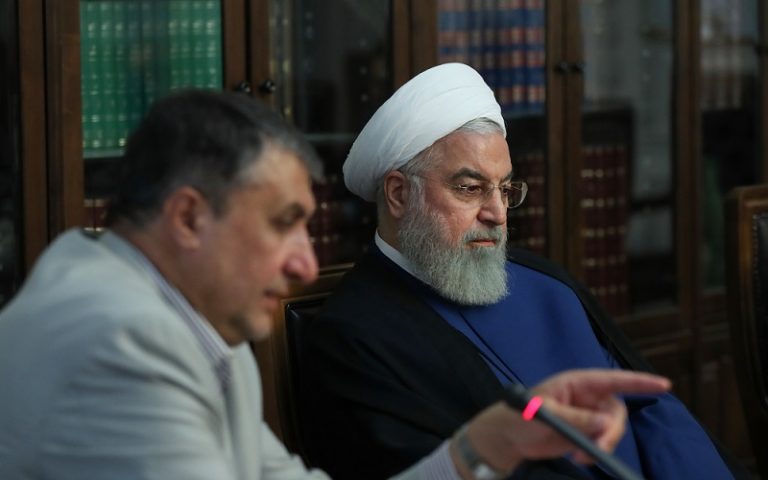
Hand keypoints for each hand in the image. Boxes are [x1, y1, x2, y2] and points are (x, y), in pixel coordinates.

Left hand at [449, 369, 670, 477]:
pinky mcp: (585, 434)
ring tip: (579, 456)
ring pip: (611, 430)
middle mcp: (587, 398)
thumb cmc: (521, 414)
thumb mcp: (546, 413)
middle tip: (599, 448)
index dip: (639, 382)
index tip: (664, 385)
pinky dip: (595, 452)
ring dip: (602, 444)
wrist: (509, 437)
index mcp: (578, 382)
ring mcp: (587, 416)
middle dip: (612, 432)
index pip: (613, 379)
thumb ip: (576, 417)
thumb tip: (607, 423)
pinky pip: (601, 443)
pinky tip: (578, 457)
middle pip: (616, 412)